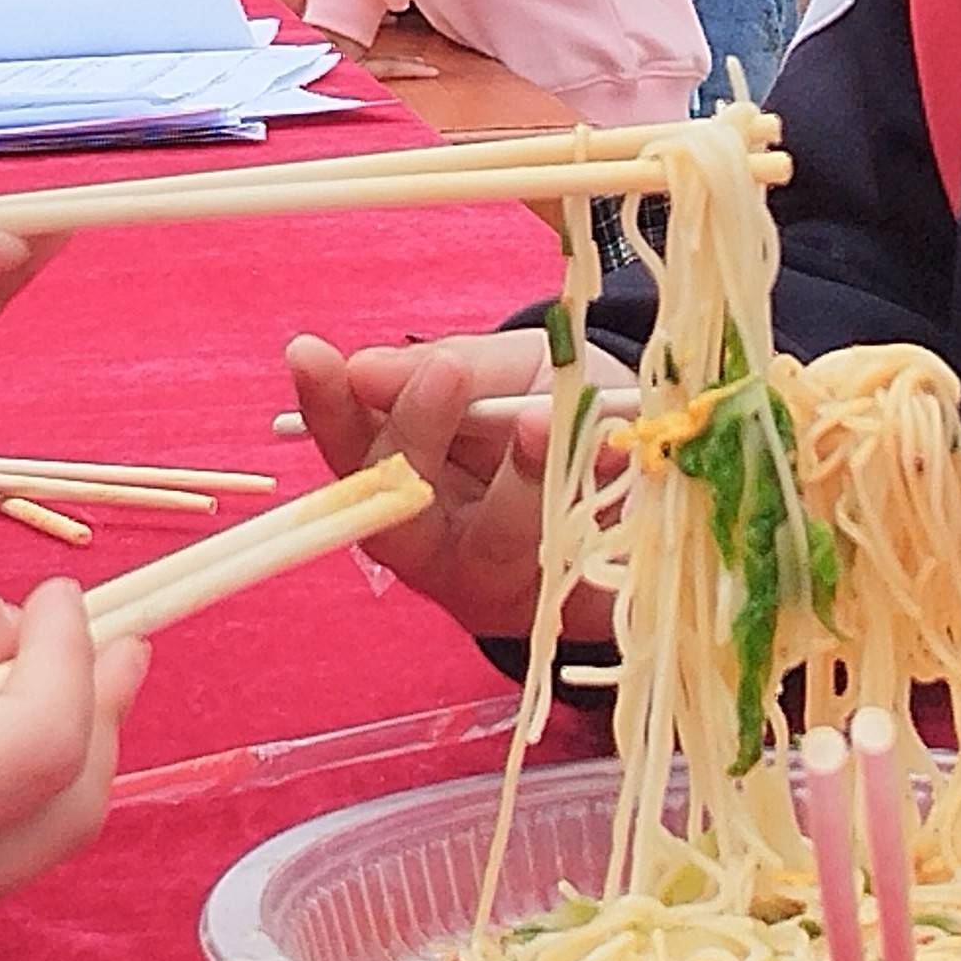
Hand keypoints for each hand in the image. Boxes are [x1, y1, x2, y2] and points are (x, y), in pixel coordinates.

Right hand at [282, 331, 629, 642]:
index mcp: (405, 478)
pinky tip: (609, 451)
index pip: (348, 448)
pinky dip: (592, 501)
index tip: (311, 354)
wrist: (648, 471)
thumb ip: (455, 369)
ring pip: (492, 540)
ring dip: (517, 479)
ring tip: (542, 419)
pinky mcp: (565, 606)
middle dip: (415, 434)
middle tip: (445, 370)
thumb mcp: (509, 370)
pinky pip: (574, 560)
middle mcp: (437, 542)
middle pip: (396, 510)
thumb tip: (364, 370)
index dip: (326, 406)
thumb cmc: (552, 410)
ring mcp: (500, 582)